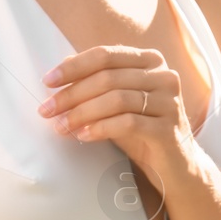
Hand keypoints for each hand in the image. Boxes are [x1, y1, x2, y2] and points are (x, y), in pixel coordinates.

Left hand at [37, 45, 204, 176]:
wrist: (174, 164)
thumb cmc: (140, 130)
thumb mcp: (116, 102)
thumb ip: (96, 82)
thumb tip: (63, 65)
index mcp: (150, 61)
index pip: (105, 55)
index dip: (73, 67)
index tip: (47, 82)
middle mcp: (163, 75)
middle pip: (108, 77)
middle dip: (71, 94)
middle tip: (46, 110)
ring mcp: (169, 102)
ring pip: (117, 99)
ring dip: (82, 113)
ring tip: (61, 126)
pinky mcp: (168, 129)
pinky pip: (128, 123)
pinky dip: (100, 128)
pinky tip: (83, 136)